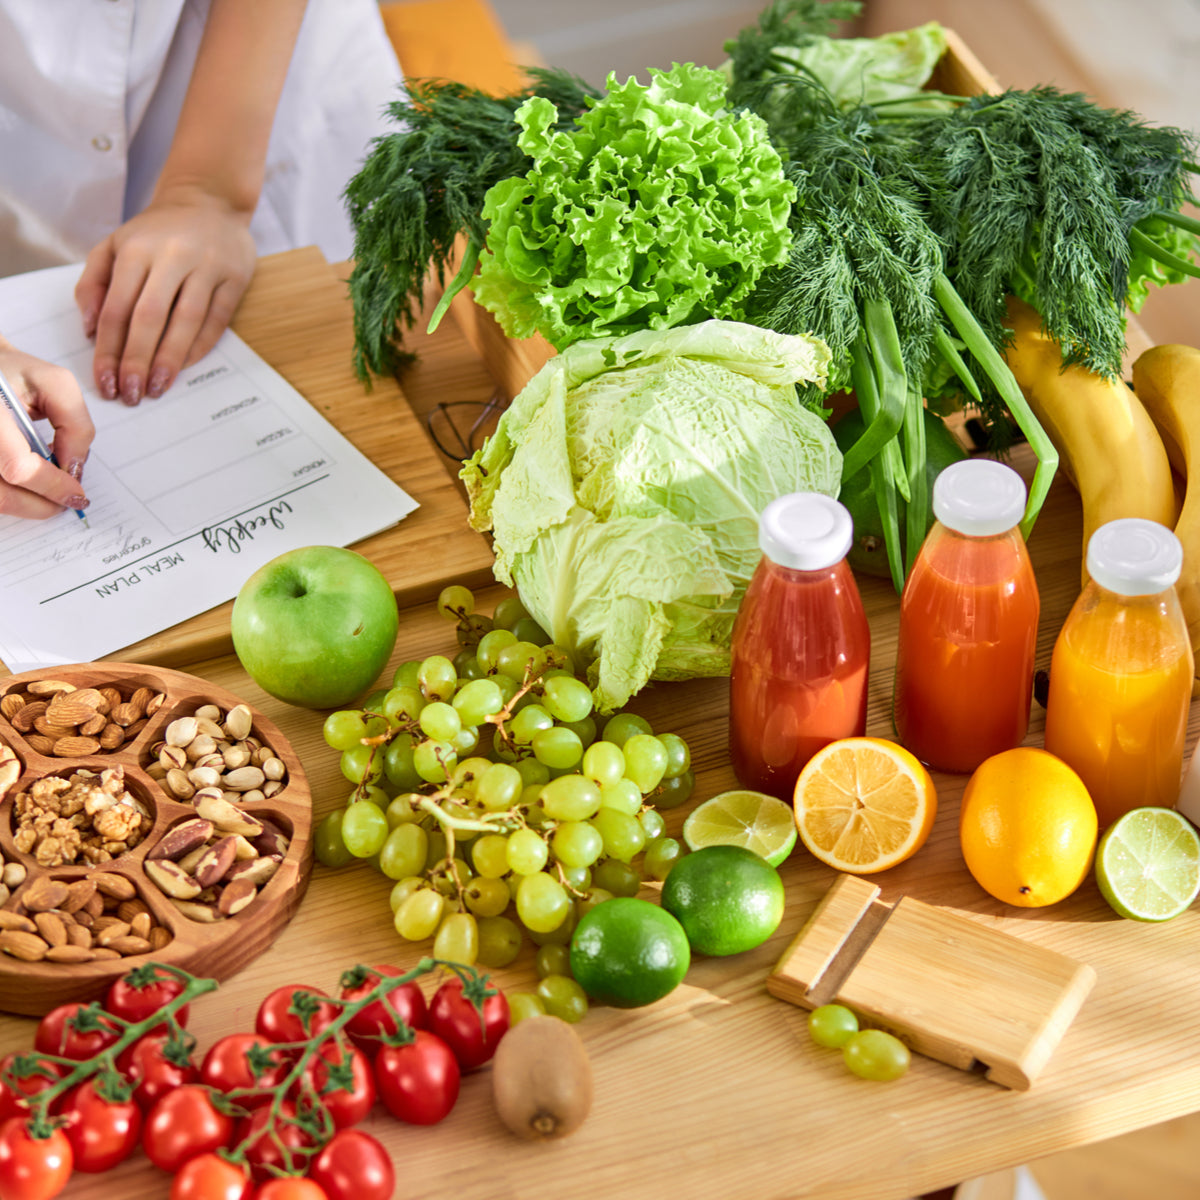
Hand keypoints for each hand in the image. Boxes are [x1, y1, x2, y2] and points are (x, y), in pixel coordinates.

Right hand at [0, 339, 93, 519]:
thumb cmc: (11, 372)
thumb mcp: (53, 384)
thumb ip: (75, 424)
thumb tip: (75, 467)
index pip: (18, 467)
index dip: (52, 486)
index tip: (76, 492)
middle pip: (2, 495)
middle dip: (41, 504)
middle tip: (66, 499)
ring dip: (26, 504)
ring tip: (46, 487)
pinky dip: (11, 496)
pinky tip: (25, 482)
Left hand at [75, 187, 256, 404]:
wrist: (208, 201)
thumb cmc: (156, 231)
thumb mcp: (114, 245)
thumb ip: (93, 283)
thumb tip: (91, 329)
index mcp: (135, 248)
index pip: (117, 308)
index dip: (109, 349)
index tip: (105, 380)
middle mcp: (171, 256)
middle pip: (149, 317)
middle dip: (137, 360)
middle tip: (130, 393)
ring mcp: (207, 267)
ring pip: (186, 321)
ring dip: (170, 359)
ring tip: (157, 387)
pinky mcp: (234, 277)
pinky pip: (217, 320)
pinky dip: (199, 346)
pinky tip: (184, 367)